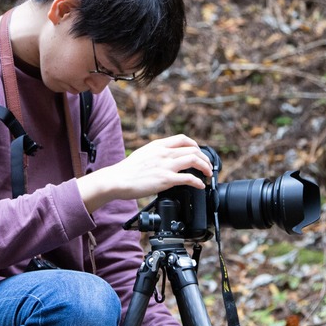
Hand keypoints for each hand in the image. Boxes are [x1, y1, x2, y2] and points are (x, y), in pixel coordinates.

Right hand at [78, 135, 213, 211]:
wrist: (117, 180)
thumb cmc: (127, 170)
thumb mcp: (144, 154)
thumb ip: (157, 153)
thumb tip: (168, 157)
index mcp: (158, 145)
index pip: (183, 139)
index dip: (196, 146)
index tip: (200, 153)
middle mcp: (164, 153)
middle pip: (193, 149)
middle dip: (205, 159)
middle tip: (208, 167)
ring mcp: (165, 166)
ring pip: (194, 160)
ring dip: (206, 168)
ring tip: (208, 175)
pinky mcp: (165, 179)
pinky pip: (188, 178)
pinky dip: (198, 182)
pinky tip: (200, 185)